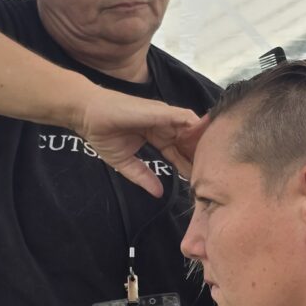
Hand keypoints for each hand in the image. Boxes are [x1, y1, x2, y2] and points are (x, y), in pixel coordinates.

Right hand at [77, 87, 204, 195]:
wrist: (88, 116)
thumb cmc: (104, 134)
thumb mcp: (126, 163)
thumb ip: (143, 176)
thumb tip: (158, 193)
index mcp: (156, 135)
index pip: (178, 151)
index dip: (188, 164)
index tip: (199, 179)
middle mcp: (164, 125)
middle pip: (189, 141)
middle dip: (200, 155)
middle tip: (214, 171)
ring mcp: (164, 117)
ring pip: (192, 129)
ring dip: (203, 142)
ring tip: (216, 158)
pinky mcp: (161, 111)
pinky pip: (185, 118)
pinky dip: (197, 127)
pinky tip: (207, 140)